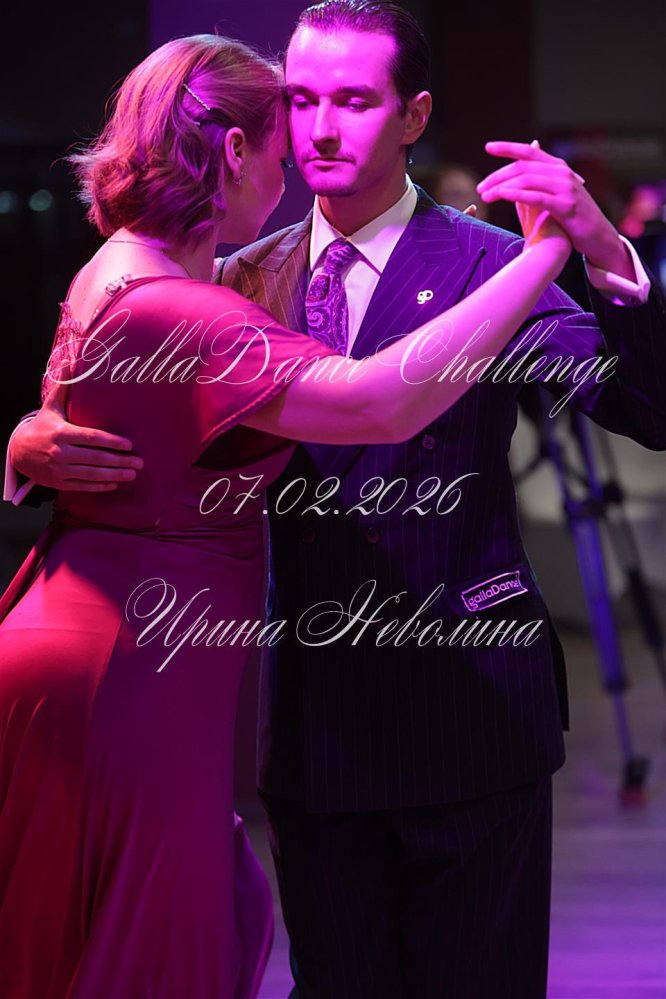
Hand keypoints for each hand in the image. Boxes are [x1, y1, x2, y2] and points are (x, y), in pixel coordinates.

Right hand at [10, 379, 142, 491]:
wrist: (18, 452)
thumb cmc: (42, 427)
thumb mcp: (51, 407)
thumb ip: (64, 389)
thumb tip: (70, 363)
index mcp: (61, 433)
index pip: (91, 438)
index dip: (111, 442)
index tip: (129, 445)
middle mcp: (60, 453)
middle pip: (95, 458)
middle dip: (120, 461)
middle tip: (139, 462)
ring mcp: (59, 470)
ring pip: (92, 474)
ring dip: (114, 475)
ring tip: (132, 474)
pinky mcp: (58, 483)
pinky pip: (83, 486)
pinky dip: (100, 486)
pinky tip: (115, 483)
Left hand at [477, 140, 634, 278]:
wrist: (598, 237)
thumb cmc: (572, 219)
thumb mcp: (553, 197)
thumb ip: (534, 185)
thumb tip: (512, 176)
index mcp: (558, 168)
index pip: (529, 151)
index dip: (508, 147)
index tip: (488, 147)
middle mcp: (562, 173)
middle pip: (523, 166)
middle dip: (498, 175)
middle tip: (479, 188)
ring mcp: (565, 188)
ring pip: (527, 180)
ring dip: (502, 187)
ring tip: (485, 196)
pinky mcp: (566, 206)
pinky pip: (537, 197)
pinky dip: (518, 195)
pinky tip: (502, 195)